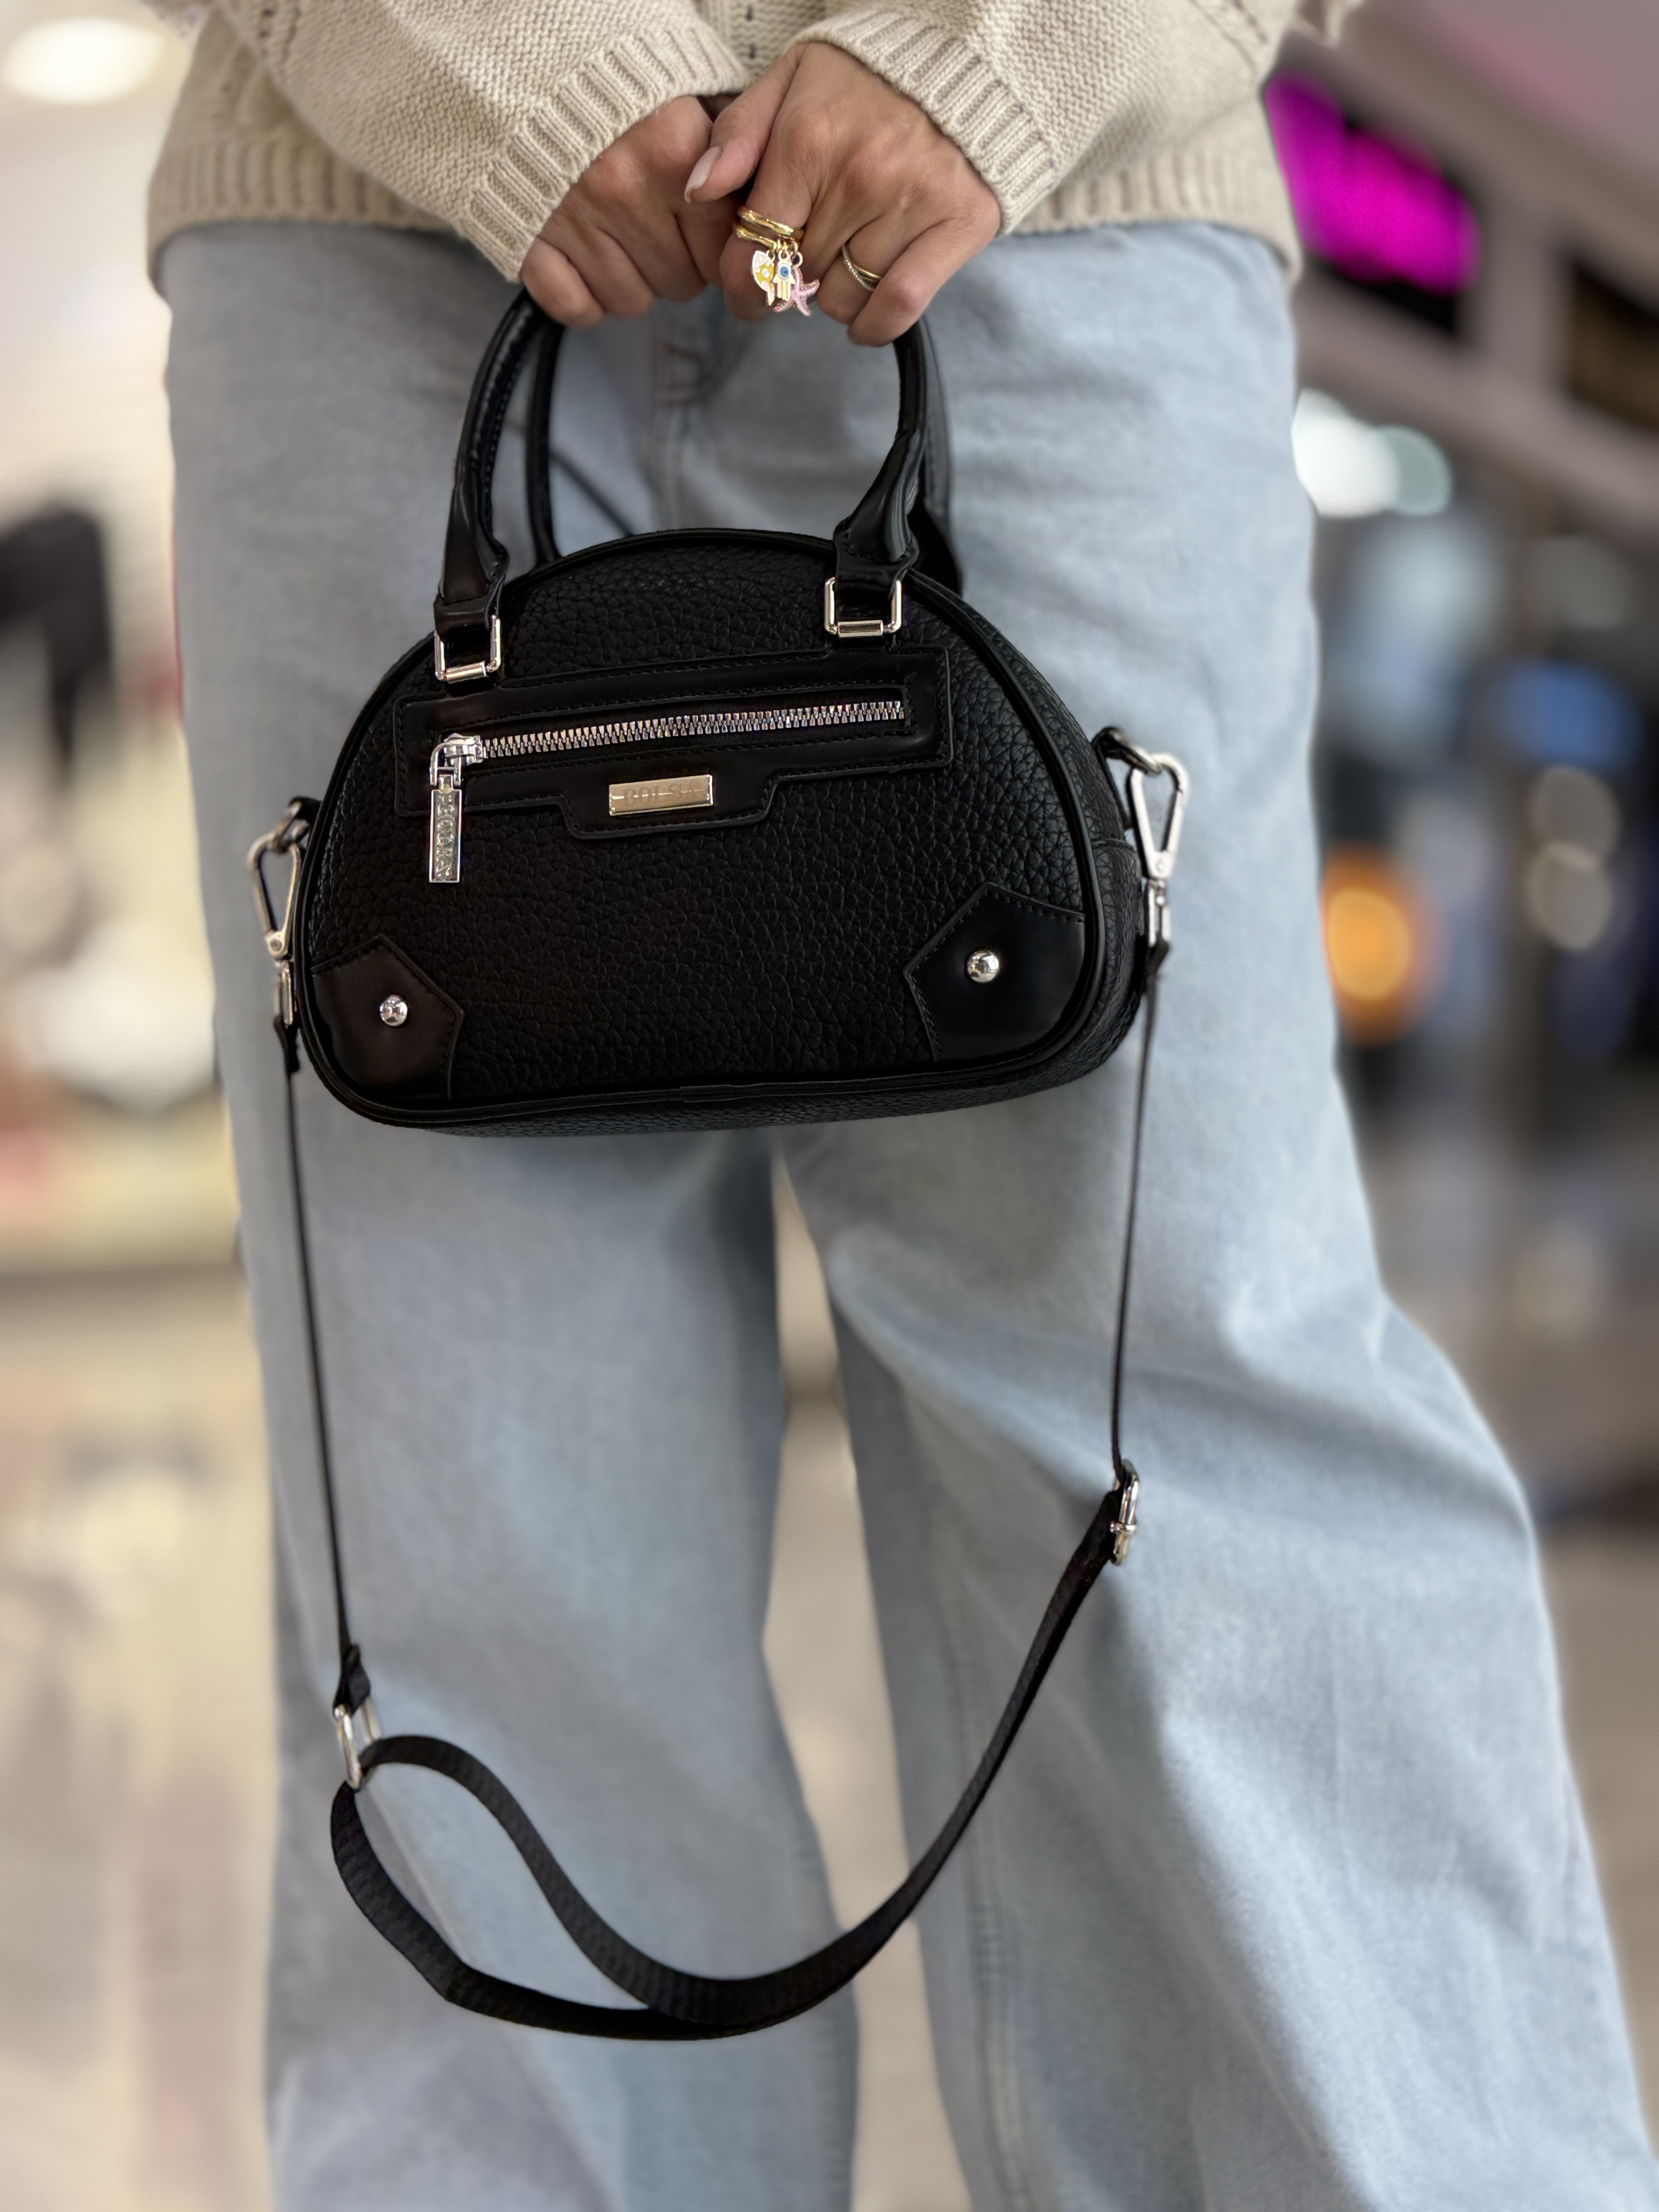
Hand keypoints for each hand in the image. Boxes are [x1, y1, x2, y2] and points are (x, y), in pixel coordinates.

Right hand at [522, 96, 736, 327]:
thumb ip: (728, 149)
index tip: (708, 237)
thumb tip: (757, 216)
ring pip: (633, 302)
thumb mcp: (686, 97)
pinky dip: (586, 299)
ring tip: (622, 239)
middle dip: (679, 265)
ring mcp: (576, 220)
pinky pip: (578, 308)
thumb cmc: (619, 88)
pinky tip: (588, 266)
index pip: (724, 247)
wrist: (525, 67)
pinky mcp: (532, 242)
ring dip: (634, 282)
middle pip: (682, 283)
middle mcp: (626, 190)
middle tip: (661, 231)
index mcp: (673, 151)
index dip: (721, 250)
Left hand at [684, 45, 1000, 342]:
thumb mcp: (789, 82)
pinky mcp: (958, 226)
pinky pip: (898, 307)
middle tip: (801, 258)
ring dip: (832, 298)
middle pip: (797, 279)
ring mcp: (912, 204)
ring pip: (843, 299)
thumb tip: (698, 190)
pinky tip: (862, 319)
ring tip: (840, 261)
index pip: (752, 253)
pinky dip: (872, 325)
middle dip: (790, 279)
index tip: (744, 288)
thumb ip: (738, 135)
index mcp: (808, 143)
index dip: (740, 285)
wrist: (960, 62)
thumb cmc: (863, 78)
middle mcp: (860, 178)